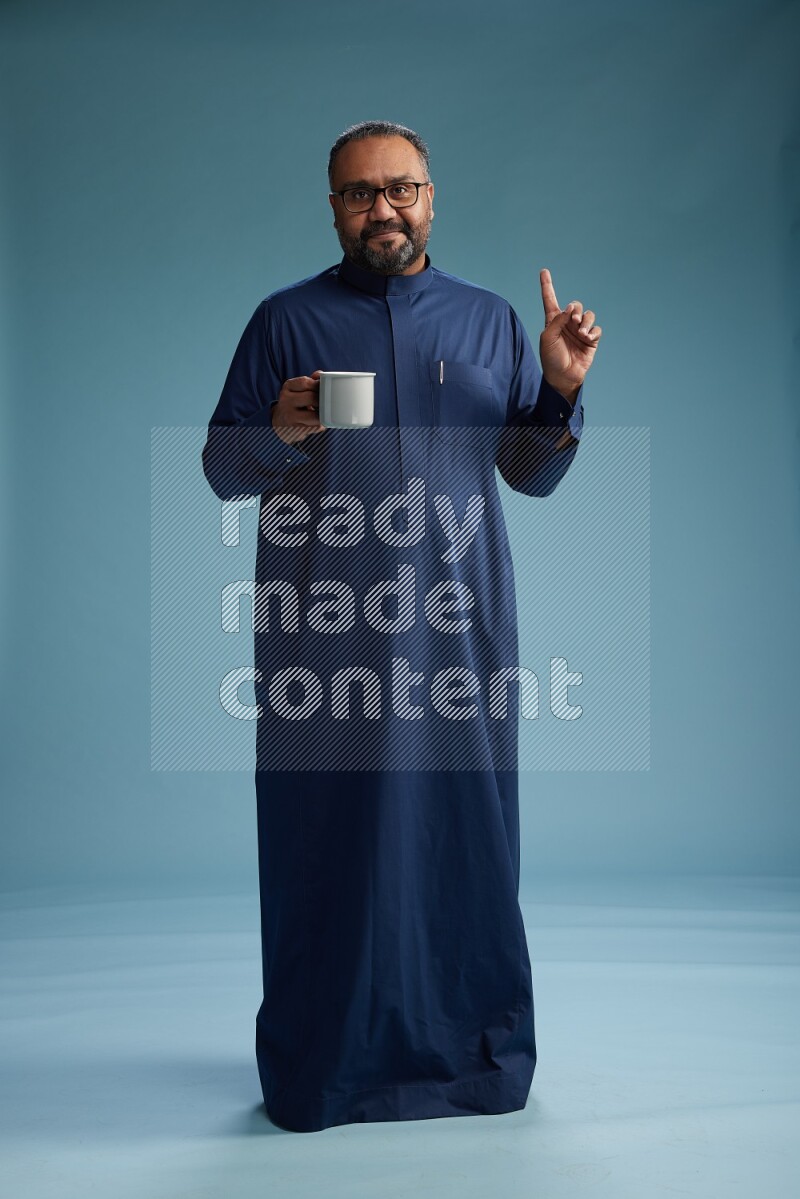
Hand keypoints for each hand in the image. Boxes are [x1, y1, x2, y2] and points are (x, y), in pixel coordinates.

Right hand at [272, 370, 326, 444]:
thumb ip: (311, 380)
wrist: (280, 420)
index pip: (305, 382)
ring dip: (323, 414)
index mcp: (288, 386)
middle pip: (311, 398)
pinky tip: (319, 422)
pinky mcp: (295, 428)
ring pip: (314, 415)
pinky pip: (315, 427)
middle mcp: (286, 400)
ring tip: (324, 413)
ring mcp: (289, 415)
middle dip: (322, 400)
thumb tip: (321, 374)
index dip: (318, 385)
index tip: (324, 388)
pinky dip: (320, 424)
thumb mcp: (299, 388)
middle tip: (327, 402)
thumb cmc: (296, 401)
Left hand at [539, 268, 601, 400]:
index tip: (543, 271)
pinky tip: (587, 338)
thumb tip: (569, 308)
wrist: (562, 377)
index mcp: (553, 321)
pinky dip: (593, 332)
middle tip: (572, 320)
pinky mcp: (590, 340)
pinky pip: (596, 329)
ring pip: (588, 315)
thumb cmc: (551, 359)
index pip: (550, 300)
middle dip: (575, 309)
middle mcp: (567, 324)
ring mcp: (579, 331)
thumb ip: (556, 321)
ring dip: (585, 321)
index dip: (547, 285)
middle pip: (574, 305)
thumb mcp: (547, 338)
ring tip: (581, 332)